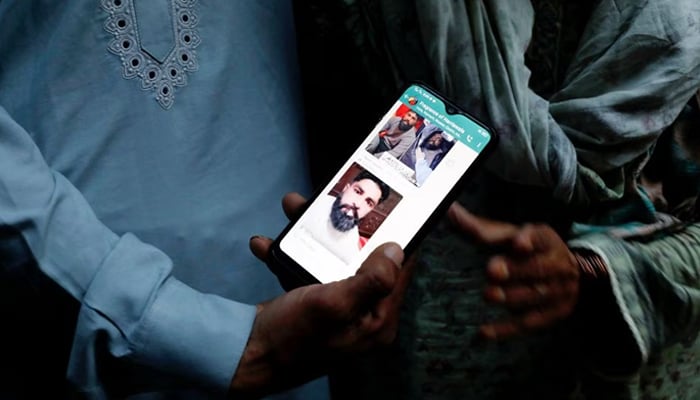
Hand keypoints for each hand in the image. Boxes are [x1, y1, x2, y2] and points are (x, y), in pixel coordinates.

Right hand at [230, 193, 413, 398]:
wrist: (245, 357)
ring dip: (313, 235)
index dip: (397, 236)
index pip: (400, 271)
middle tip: (330, 200)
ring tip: (294, 209)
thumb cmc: (291, 335)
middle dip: (345, 227)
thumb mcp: (335, 305)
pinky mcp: (314, 305)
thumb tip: (397, 250)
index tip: (388, 205)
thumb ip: (372, 280)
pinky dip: (291, 256)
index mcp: (377, 319)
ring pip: (334, 260)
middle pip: (364, 259)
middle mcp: (362, 314)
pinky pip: (308, 272)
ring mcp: (338, 309)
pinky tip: (268, 243)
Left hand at [447, 202, 579, 339]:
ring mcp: (559, 291)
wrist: (570, 272)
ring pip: (536, 296)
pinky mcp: (554, 314)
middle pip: (539, 268)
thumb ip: (481, 228)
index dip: (529, 239)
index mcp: (546, 240)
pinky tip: (483, 332)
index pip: (540, 237)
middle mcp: (558, 264)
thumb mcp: (510, 234)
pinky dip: (506, 329)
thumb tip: (450, 211)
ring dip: (512, 298)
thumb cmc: (529, 249)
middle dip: (516, 270)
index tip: (518, 243)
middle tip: (492, 271)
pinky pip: (528, 323)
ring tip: (488, 296)